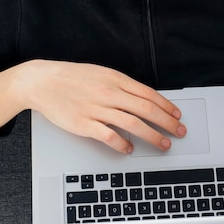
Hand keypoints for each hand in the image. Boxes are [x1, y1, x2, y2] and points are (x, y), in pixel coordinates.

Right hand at [0, 60, 185, 153]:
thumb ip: (121, 85)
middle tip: (180, 131)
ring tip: (164, 143)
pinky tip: (130, 149)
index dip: (166, 106)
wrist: (43, 82)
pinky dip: (122, 144)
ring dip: (152, 136)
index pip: (148, 94)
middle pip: (146, 109)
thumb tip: (144, 99)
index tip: (177, 115)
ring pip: (133, 124)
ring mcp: (97, 109)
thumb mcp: (101, 73)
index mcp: (115, 79)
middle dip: (167, 122)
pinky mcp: (84, 124)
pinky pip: (109, 136)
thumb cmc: (72, 77)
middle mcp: (109, 93)